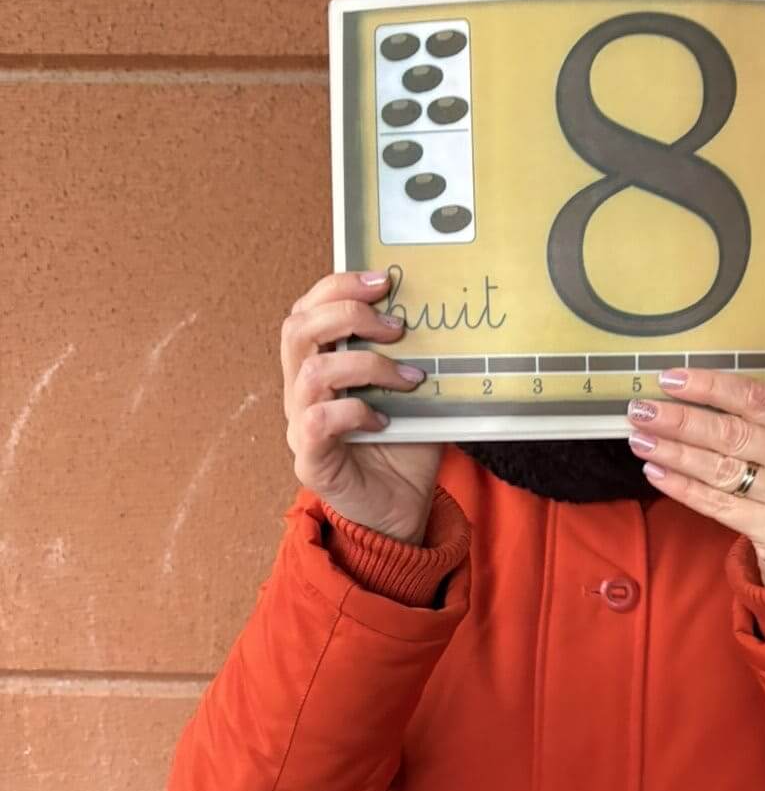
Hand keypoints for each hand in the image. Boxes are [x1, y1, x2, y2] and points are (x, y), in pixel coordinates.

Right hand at [281, 271, 438, 544]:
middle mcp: (302, 391)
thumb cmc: (403, 450)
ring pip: (311, 372)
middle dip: (347, 313)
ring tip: (406, 377)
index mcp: (321, 365)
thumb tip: (443, 316)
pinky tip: (383, 421)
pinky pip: (319, 421)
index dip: (337, 286)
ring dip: (365, 366)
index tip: (383, 278)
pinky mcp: (310, 458)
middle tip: (395, 325)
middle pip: (296, 328)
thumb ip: (413, 357)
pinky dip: (354, 412)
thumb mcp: (414, 393)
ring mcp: (301, 424)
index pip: (307, 309)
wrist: (400, 511)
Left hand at [626, 370, 764, 585]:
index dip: (711, 386)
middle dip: (681, 420)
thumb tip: (685, 402)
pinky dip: (683, 487)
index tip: (670, 379)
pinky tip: (655, 473)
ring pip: (723, 469)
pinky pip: (719, 504)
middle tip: (641, 412)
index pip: (757, 399)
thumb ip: (755, 429)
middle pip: (735, 434)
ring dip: (674, 453)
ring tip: (640, 441)